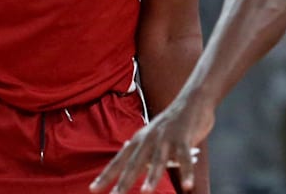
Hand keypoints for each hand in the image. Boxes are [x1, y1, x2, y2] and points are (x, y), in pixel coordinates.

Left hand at [90, 96, 212, 193]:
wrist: (192, 100)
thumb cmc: (171, 123)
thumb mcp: (151, 136)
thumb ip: (141, 151)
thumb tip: (128, 166)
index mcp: (139, 140)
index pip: (119, 161)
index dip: (106, 175)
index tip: (93, 189)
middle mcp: (149, 139)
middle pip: (134, 163)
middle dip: (124, 182)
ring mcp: (166, 138)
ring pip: (158, 161)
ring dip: (151, 177)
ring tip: (145, 192)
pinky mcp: (183, 138)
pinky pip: (184, 158)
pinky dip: (187, 173)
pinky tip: (187, 186)